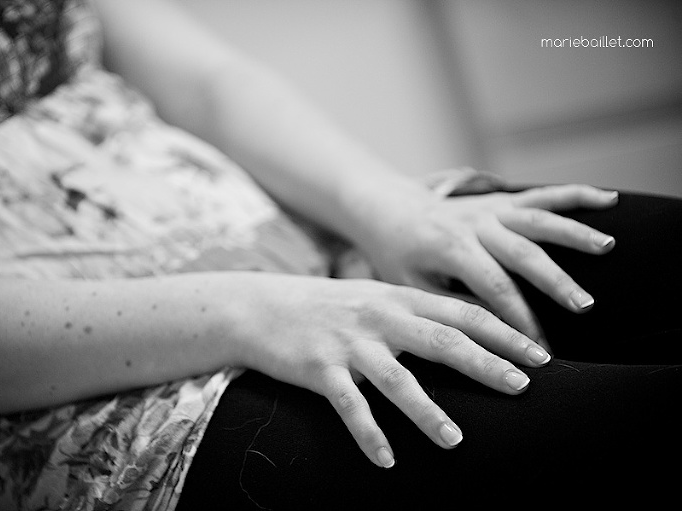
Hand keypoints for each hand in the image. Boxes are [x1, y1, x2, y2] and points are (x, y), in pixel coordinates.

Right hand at [225, 273, 549, 467]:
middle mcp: (380, 318)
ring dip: (427, 412)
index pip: (462, 313)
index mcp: (398, 298)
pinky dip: (368, 434)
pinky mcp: (319, 368)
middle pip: (441, 341)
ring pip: (396, 380)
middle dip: (485, 364)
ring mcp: (349, 344)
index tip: (541, 356)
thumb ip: (417, 311)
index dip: (504, 334)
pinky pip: (348, 406)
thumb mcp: (375, 298)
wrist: (263, 306)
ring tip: (454, 441)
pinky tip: (386, 461)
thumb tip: (468, 330)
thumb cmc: (328, 307)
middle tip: (523, 388)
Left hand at [345, 179, 617, 345]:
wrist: (387, 210)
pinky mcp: (499, 202)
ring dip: (573, 233)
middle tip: (584, 307)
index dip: (518, 319)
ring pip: (538, 218)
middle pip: (522, 253)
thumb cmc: (396, 255)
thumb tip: (487, 332)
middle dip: (555, 281)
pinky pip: (540, 195)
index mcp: (449, 248)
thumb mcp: (409, 286)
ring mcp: (489, 209)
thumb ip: (447, 305)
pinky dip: (574, 195)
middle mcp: (474, 224)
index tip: (539, 348)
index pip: (493, 288)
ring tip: (607, 248)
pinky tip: (609, 200)